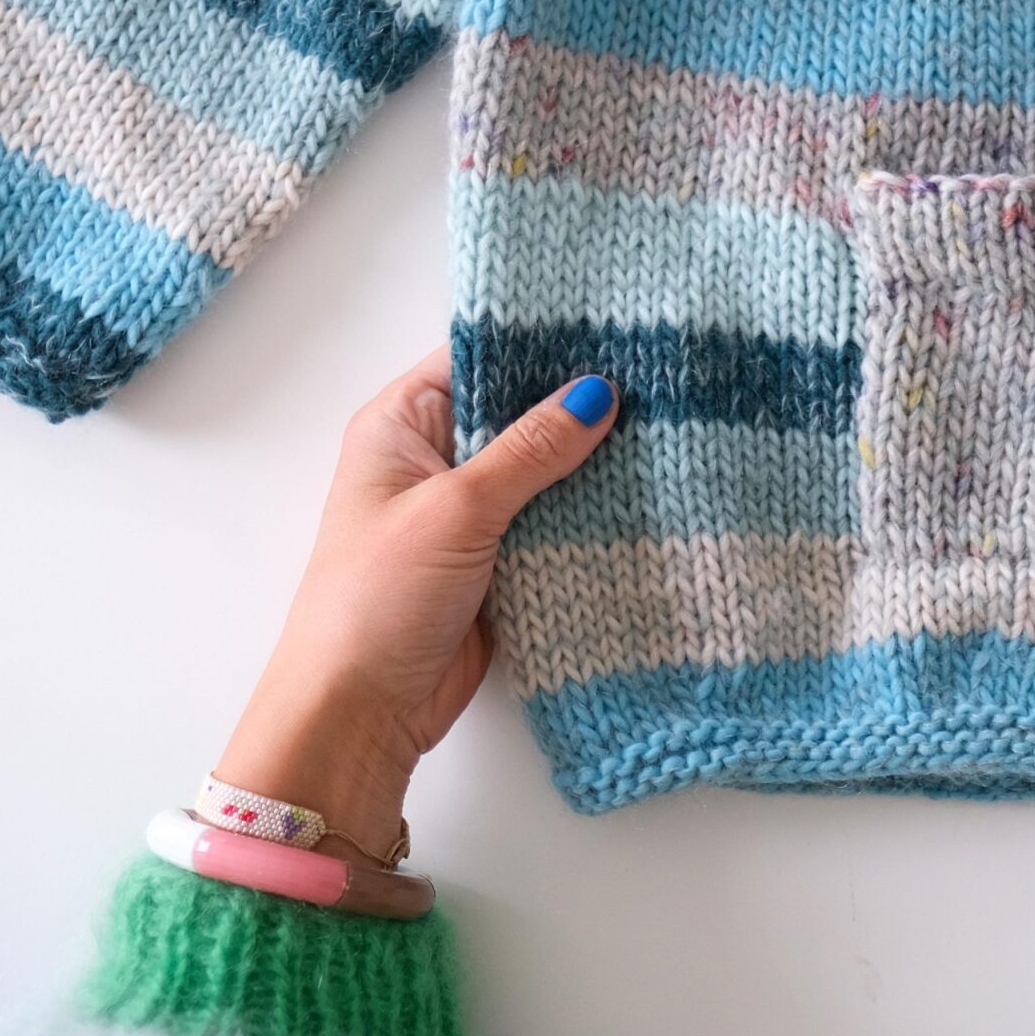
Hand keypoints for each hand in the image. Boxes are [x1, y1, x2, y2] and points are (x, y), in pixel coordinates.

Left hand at [215, 345, 617, 859]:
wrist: (359, 713)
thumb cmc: (381, 596)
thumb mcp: (457, 509)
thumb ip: (531, 449)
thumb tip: (599, 391)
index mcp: (402, 424)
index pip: (478, 357)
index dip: (540, 341)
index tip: (616, 321)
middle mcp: (434, 458)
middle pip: (517, 412)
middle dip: (579, 401)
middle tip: (665, 372)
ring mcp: (468, 513)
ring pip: (542, 469)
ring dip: (592, 460)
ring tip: (675, 422)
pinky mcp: (498, 562)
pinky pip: (552, 521)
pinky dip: (590, 512)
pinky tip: (650, 490)